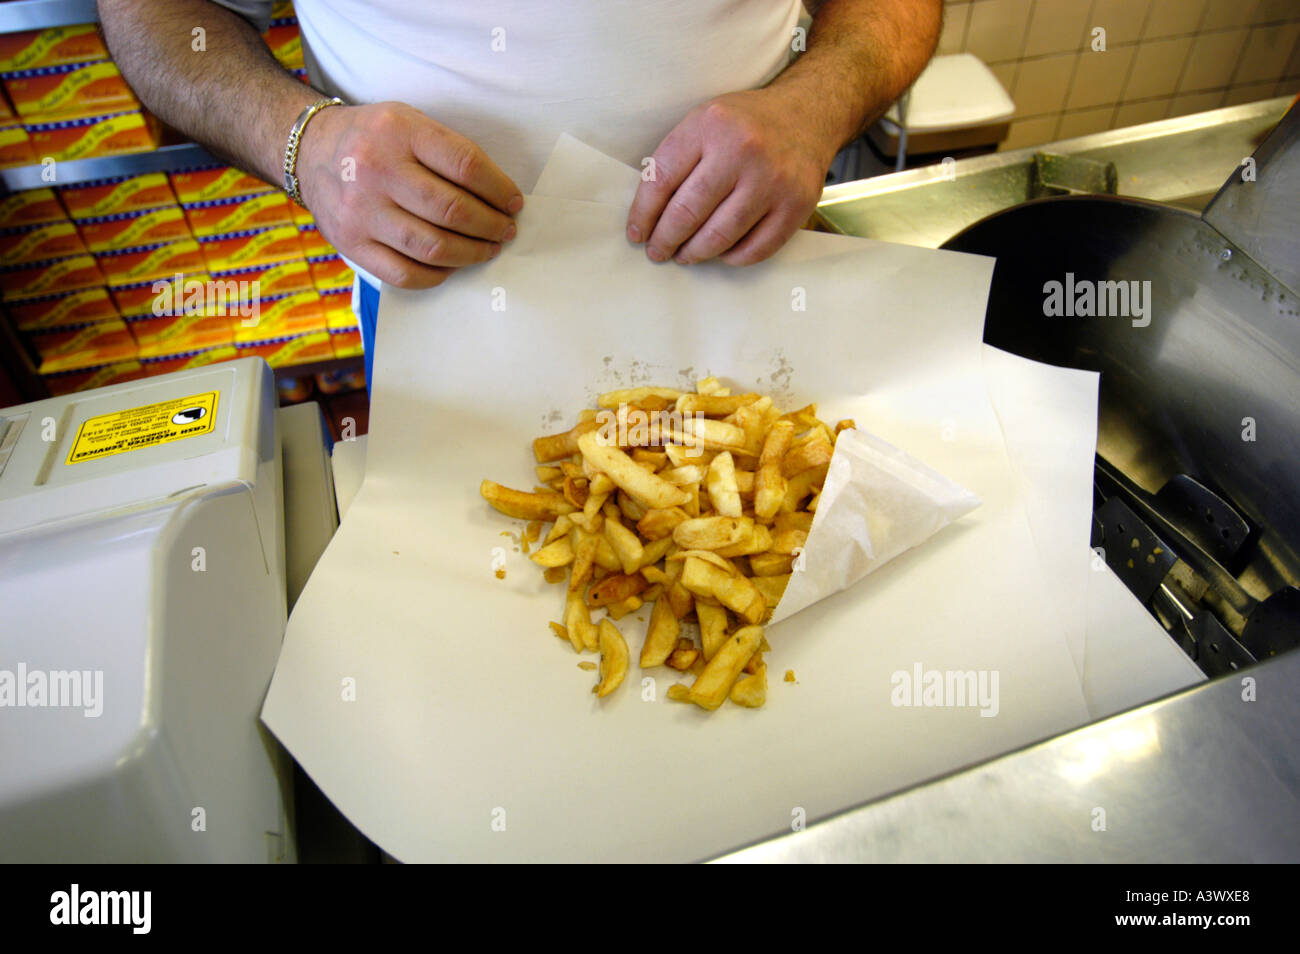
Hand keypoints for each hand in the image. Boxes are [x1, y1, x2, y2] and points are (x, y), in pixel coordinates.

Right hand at [296, 101, 522, 287]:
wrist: (310, 150)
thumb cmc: (375, 139)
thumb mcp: (408, 122)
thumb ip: (448, 152)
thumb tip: (498, 197)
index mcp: (399, 131)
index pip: (465, 165)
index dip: (499, 189)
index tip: (513, 203)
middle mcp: (377, 170)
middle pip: (452, 211)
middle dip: (490, 226)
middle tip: (505, 231)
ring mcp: (361, 211)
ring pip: (432, 247)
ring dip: (471, 253)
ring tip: (487, 249)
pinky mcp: (351, 243)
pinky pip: (404, 274)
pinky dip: (437, 275)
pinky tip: (450, 264)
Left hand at [626, 89, 836, 266]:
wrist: (806, 114)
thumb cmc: (745, 124)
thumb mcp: (704, 121)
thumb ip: (677, 159)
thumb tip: (649, 215)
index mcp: (710, 125)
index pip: (662, 180)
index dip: (643, 214)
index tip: (637, 233)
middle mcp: (742, 151)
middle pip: (688, 213)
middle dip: (666, 240)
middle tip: (658, 251)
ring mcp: (772, 180)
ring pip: (720, 236)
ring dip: (695, 253)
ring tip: (685, 255)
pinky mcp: (796, 205)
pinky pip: (756, 248)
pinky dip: (733, 257)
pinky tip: (722, 252)